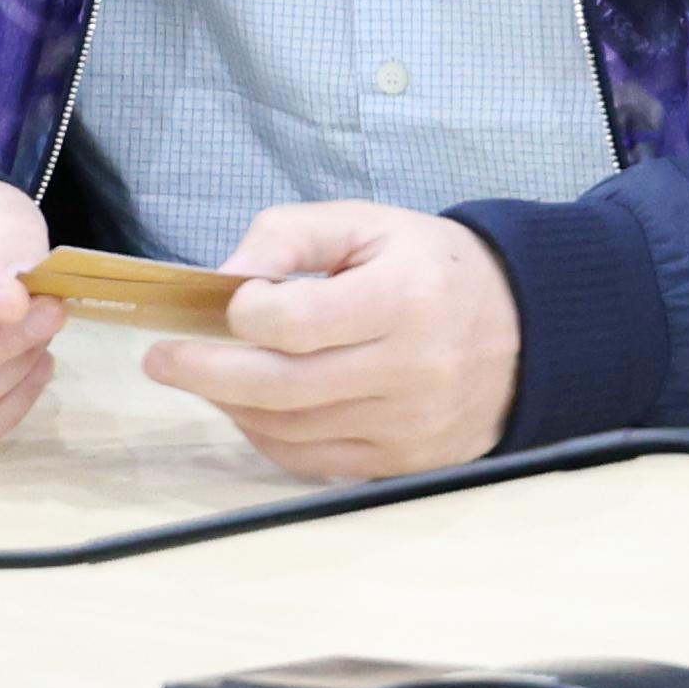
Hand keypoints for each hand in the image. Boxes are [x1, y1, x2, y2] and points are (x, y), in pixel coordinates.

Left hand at [144, 203, 523, 480]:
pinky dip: (266, 436)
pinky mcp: (403, 463)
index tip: (229, 300)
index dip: (245, 312)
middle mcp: (411, 370)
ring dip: (231, 404)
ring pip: (289, 429)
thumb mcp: (373, 224)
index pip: (297, 322)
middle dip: (206, 372)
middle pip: (281, 385)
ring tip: (203, 378)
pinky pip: (311, 460)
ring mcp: (407, 426)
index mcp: (406, 299)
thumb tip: (225, 279)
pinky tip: (248, 409)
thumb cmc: (437, 268)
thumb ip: (294, 234)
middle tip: (160, 359)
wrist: (527, 330)